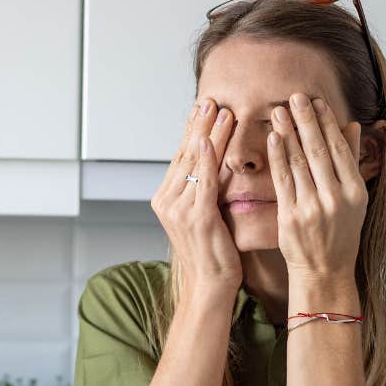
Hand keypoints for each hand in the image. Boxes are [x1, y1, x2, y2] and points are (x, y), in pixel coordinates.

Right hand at [150, 98, 241, 294]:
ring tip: (219, 111)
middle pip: (185, 155)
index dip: (192, 132)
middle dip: (199, 126)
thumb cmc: (212, 255)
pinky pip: (202, 181)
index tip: (203, 108)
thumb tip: (214, 164)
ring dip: (207, 134)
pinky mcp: (195, 217)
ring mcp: (178, 210)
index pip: (181, 158)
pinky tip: (210, 140)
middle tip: (210, 100)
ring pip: (194, 163)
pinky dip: (206, 159)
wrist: (209, 285)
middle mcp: (167, 202)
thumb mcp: (204, 217)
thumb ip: (204, 191)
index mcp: (166, 201)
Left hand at [267, 92, 367, 281]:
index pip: (339, 149)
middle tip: (294, 96)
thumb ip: (351, 161)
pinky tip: (273, 138)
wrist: (324, 271)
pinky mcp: (291, 218)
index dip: (327, 123)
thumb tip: (352, 125)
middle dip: (305, 121)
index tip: (316, 101)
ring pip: (299, 163)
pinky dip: (278, 157)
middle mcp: (336, 198)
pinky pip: (283, 181)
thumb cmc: (339, 234)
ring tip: (279, 111)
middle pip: (319, 151)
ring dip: (288, 133)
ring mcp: (312, 208)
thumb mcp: (355, 199)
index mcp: (355, 192)